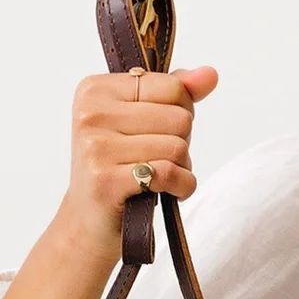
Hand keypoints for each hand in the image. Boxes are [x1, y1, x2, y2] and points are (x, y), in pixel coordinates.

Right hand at [58, 65, 218, 265]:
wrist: (88, 223)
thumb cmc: (117, 170)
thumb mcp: (140, 122)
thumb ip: (175, 93)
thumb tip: (210, 75)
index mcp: (95, 89)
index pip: (172, 87)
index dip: (179, 114)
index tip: (157, 134)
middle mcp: (91, 114)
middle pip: (179, 118)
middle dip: (180, 144)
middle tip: (157, 161)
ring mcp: (95, 147)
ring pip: (178, 147)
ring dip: (181, 169)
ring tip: (159, 179)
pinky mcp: (106, 181)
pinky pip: (167, 173)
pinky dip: (181, 187)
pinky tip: (170, 193)